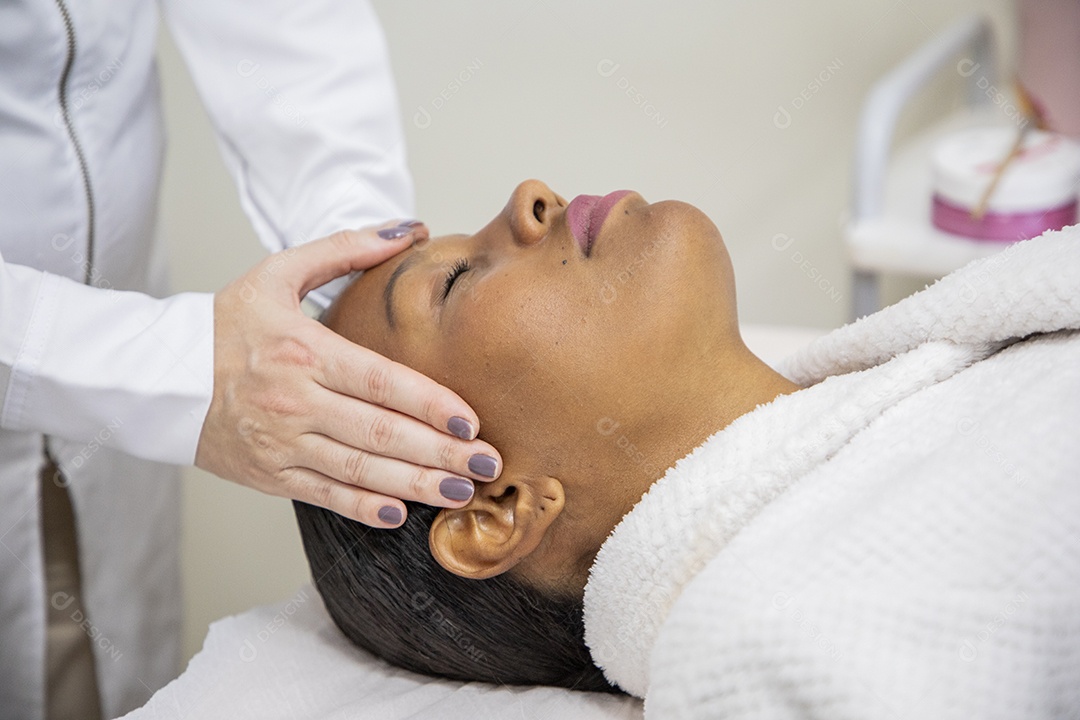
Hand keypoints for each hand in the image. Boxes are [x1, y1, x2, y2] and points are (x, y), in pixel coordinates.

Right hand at [195, 221, 501, 526]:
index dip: (430, 405)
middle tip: (489, 466)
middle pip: (381, 433)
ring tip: (461, 493)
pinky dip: (363, 508)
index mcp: (304, 352)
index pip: (381, 382)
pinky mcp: (270, 474)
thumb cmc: (226, 324)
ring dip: (415, 486)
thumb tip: (410, 230)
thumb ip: (346, 250)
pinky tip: (399, 514)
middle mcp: (296, 402)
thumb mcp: (279, 273)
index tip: (472, 422)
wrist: (157, 376)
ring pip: (360, 472)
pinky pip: (325, 496)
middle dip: (441, 453)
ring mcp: (282, 444)